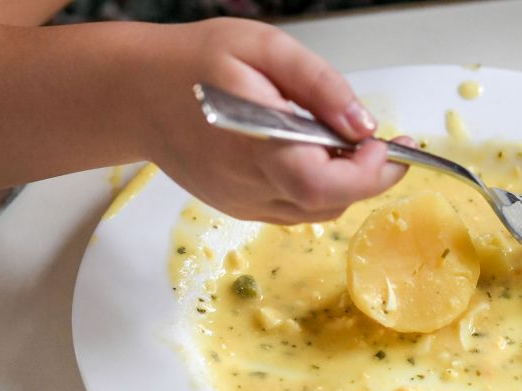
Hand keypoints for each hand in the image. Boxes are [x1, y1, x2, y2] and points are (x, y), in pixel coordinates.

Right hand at [131, 18, 407, 223]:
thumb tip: (364, 125)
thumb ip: (319, 85)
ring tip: (340, 142)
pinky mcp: (239, 208)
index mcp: (255, 143)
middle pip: (328, 204)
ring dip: (344, 184)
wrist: (134, 93)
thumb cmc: (196, 61)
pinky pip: (295, 210)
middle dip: (368, 178)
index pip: (323, 184)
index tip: (386, 142)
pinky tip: (310, 155)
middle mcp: (248, 184)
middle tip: (380, 144)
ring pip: (316, 212)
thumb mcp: (264, 47)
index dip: (368, 173)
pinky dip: (318, 189)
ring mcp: (242, 202)